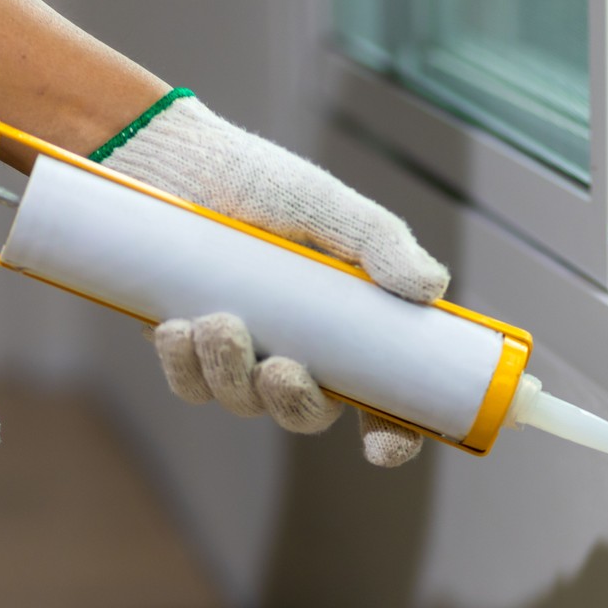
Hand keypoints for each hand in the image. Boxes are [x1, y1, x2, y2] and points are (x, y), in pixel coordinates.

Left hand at [97, 92, 448, 467]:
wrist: (175, 160)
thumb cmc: (259, 181)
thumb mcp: (328, 207)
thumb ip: (380, 243)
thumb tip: (432, 288)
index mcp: (348, 329)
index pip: (383, 400)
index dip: (392, 435)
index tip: (384, 447)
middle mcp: (299, 351)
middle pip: (307, 414)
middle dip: (293, 404)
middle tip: (279, 369)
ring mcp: (242, 355)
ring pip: (243, 403)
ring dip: (231, 375)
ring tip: (216, 321)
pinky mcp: (189, 350)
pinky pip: (191, 386)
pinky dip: (186, 367)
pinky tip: (178, 328)